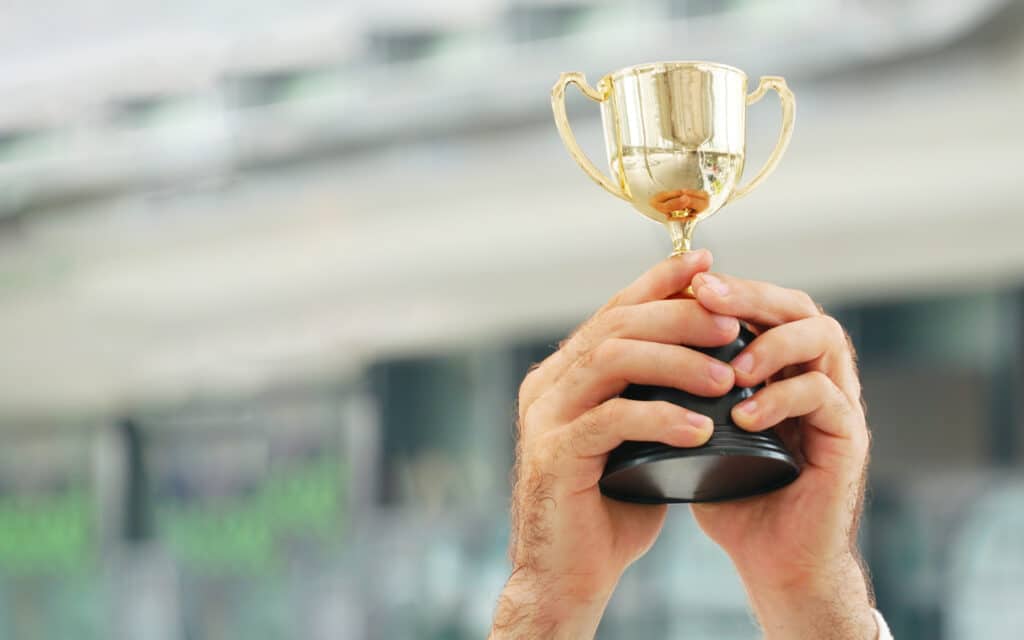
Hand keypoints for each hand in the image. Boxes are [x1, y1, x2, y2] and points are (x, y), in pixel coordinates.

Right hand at [490, 250, 739, 637]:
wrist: (566, 576)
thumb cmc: (609, 507)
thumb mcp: (636, 441)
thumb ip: (653, 397)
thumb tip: (710, 356)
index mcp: (564, 375)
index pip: (613, 310)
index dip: (659, 282)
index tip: (707, 265)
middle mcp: (547, 385)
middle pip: (615, 324)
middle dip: (678, 315)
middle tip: (731, 325)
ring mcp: (544, 418)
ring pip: (612, 359)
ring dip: (676, 362)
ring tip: (727, 377)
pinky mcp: (553, 455)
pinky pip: (611, 419)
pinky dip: (661, 417)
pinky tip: (702, 429)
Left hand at [689, 271, 876, 639]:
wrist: (776, 564)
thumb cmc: (734, 496)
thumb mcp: (698, 432)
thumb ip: (680, 390)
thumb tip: (628, 349)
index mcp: (783, 367)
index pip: (765, 305)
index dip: (730, 288)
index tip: (685, 283)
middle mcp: (817, 375)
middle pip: (798, 307)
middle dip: (750, 296)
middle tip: (707, 297)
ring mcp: (837, 405)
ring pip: (824, 338)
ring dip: (772, 343)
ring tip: (732, 367)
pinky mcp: (848, 441)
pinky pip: (825, 398)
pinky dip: (782, 399)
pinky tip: (744, 415)